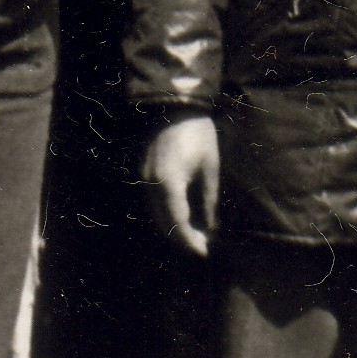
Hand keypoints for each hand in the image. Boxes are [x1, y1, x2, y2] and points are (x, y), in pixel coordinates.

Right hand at [144, 115, 221, 256]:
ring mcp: (144, 177)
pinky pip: (152, 201)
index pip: (177, 224)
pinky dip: (167, 212)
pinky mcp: (143, 171)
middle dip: (182, 238)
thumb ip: (209, 201)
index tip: (205, 253)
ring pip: (156, 214)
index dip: (190, 242)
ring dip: (174, 226)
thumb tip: (212, 229)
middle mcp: (150, 184)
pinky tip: (184, 212)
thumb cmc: (198, 134)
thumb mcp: (210, 168)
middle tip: (204, 244)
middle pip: (163, 224)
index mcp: (168, 183)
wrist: (176, 105)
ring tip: (197, 230)